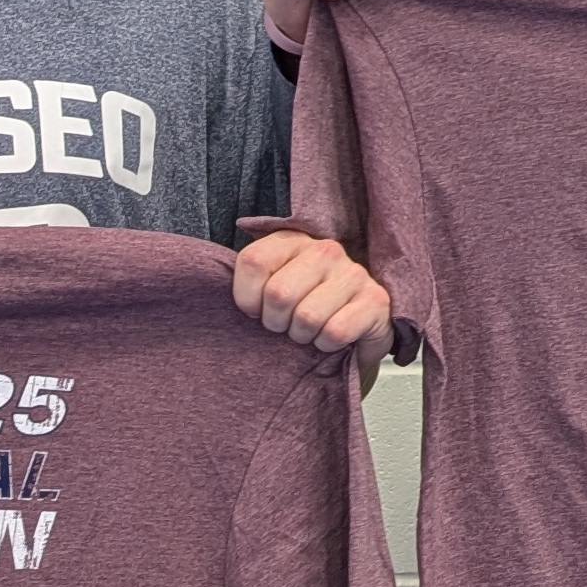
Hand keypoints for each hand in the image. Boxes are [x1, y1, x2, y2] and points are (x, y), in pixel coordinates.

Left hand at [232, 226, 391, 361]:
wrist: (352, 335)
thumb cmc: (303, 310)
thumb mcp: (269, 288)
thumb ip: (246, 281)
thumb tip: (210, 293)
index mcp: (292, 241)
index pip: (253, 262)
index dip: (247, 298)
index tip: (256, 311)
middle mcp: (325, 250)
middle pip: (278, 294)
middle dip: (276, 323)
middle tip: (286, 325)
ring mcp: (354, 273)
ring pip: (307, 317)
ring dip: (303, 336)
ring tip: (310, 331)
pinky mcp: (376, 301)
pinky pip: (335, 332)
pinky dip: (327, 345)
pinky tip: (331, 337)